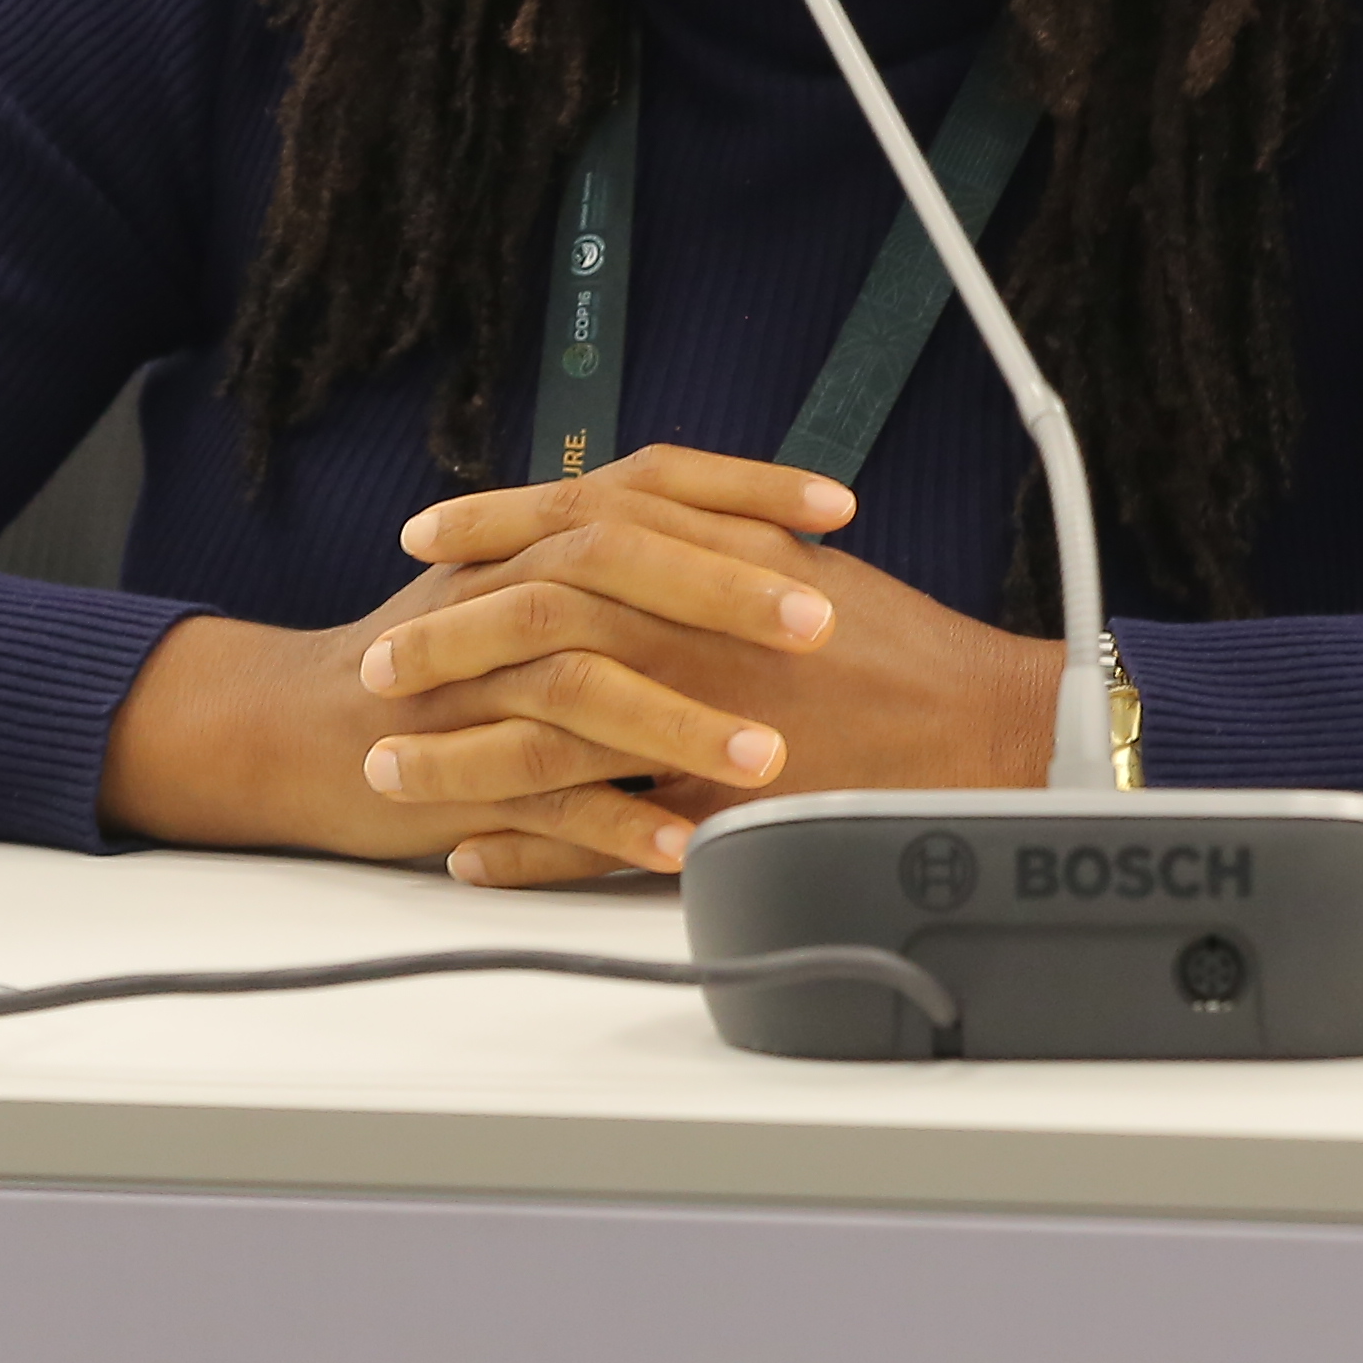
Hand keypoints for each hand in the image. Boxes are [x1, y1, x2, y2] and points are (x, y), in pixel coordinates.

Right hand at [94, 451, 851, 877]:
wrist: (303, 725)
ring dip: (678, 723)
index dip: (745, 486)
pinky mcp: (452, 770)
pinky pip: (539, 796)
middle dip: (723, 593)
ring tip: (766, 762)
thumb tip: (764, 539)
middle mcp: (502, 588)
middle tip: (821, 623)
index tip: (839, 505)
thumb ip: (625, 553)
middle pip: (614, 563)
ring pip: (579, 683)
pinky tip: (683, 851)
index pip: (648, 481)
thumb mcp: (529, 580)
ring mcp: (474, 681)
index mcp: (534, 534)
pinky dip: (614, 826)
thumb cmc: (445, 657)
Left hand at [369, 449, 1069, 886]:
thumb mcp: (791, 556)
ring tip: (390, 770)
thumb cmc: (893, 644)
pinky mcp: (713, 816)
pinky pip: (597, 839)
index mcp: (707, 560)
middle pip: (532, 626)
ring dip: (457, 757)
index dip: (488, 527)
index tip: (424, 535)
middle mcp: (692, 634)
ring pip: (545, 741)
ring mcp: (698, 729)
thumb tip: (622, 509)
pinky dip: (528, 849)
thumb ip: (700, 529)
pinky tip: (474, 853)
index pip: (570, 525)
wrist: (984, 727)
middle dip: (440, 643)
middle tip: (377, 662)